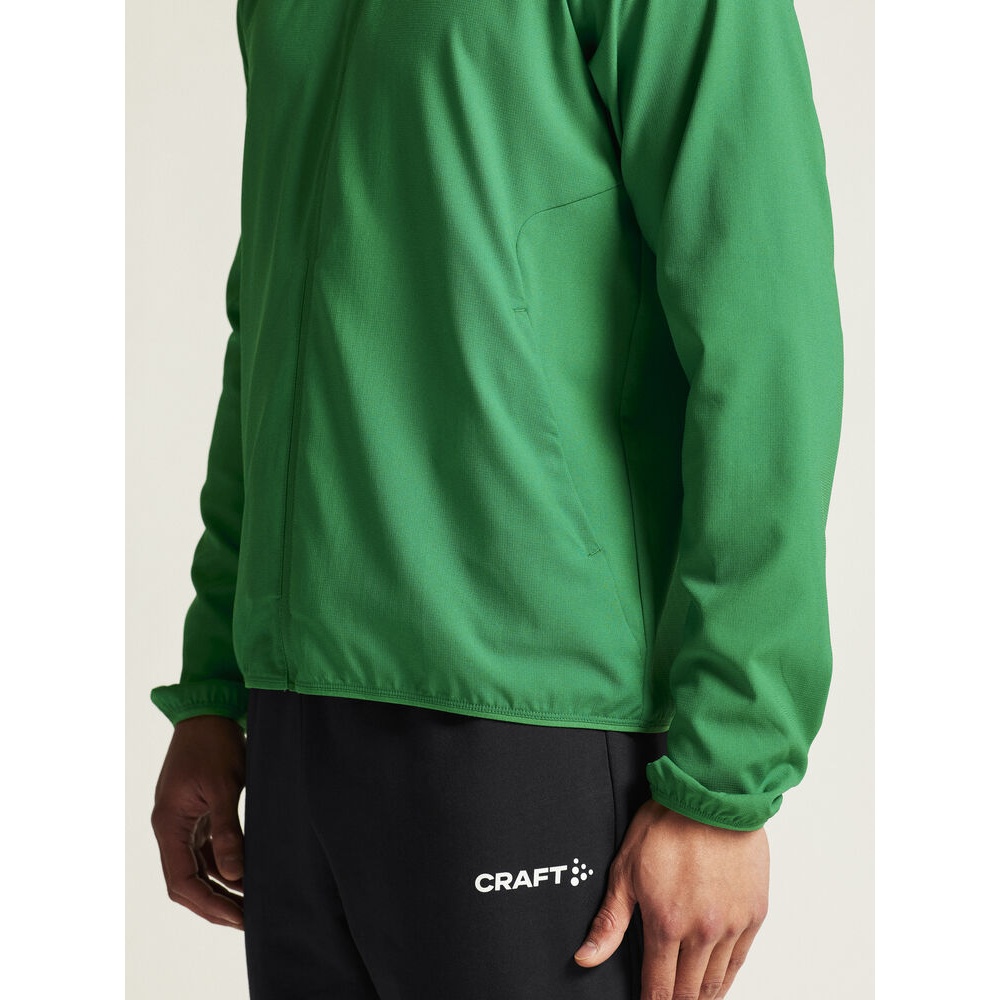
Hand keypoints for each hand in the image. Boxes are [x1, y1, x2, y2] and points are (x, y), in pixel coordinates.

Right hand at [150, 714, 247, 928]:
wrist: (208, 712)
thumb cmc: (214, 743)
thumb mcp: (224, 786)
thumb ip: (228, 831)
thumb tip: (234, 875)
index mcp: (169, 824)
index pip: (182, 881)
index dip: (209, 903)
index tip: (238, 917)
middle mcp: (170, 827)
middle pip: (187, 881)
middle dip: (215, 903)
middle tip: (248, 919)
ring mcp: (182, 822)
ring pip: (196, 868)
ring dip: (220, 887)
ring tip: (250, 903)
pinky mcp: (196, 813)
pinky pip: (204, 850)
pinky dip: (222, 865)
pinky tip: (246, 874)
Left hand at [574, 799, 768, 998]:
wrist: (714, 795)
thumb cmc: (668, 823)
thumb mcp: (626, 869)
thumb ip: (610, 921)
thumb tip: (586, 957)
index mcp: (667, 923)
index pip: (658, 987)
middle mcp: (703, 932)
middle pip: (688, 991)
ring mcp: (732, 925)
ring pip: (716, 982)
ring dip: (702, 997)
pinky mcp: (754, 914)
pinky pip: (741, 961)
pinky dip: (727, 979)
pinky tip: (718, 984)